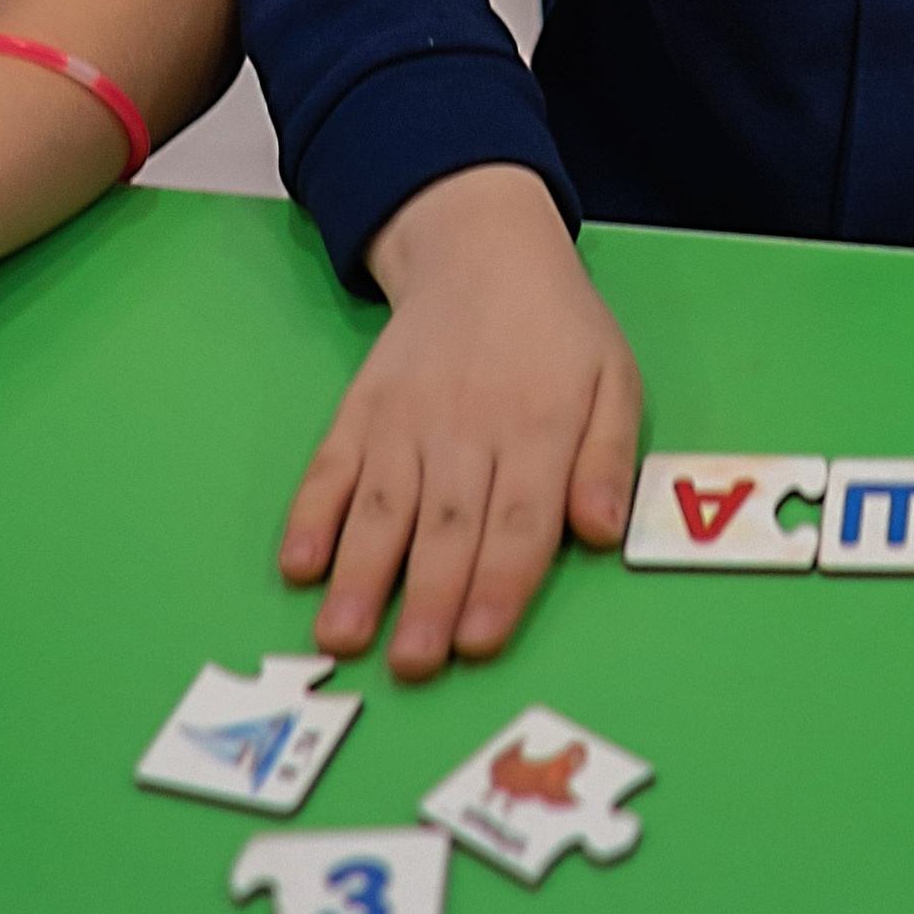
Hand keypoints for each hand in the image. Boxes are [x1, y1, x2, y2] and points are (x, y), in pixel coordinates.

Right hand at [280, 165, 642, 680]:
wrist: (481, 248)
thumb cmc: (558, 331)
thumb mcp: (614, 378)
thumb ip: (609, 457)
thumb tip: (602, 531)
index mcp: (540, 425)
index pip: (520, 520)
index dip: (499, 583)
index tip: (478, 642)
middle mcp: (468, 427)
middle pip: (447, 525)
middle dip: (427, 598)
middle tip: (411, 666)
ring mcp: (406, 418)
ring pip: (381, 504)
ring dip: (359, 573)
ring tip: (341, 635)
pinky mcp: (360, 408)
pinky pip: (330, 465)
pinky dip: (310, 514)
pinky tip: (298, 563)